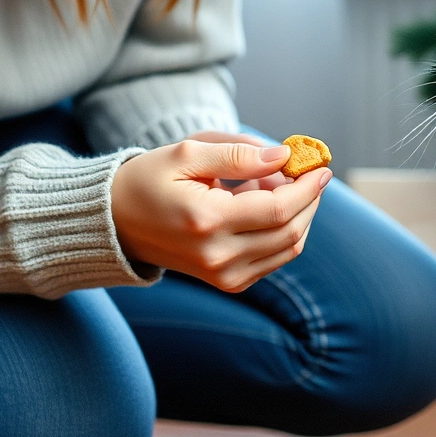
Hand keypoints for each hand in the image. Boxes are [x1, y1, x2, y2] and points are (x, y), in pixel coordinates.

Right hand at [111, 137, 330, 291]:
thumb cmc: (148, 180)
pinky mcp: (228, 283)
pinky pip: (274, 259)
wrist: (116, 223)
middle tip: (303, 171)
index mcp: (206, 222)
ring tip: (273, 185)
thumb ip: (237, 154)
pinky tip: (262, 206)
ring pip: (288, 249)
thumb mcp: (187, 153)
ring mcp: (224, 275)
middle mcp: (218, 256)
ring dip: (297, 215)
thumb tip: (283, 157)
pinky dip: (282, 231)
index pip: (278, 209)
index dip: (307, 187)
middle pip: (291, 231)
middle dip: (308, 199)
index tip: (319, 165)